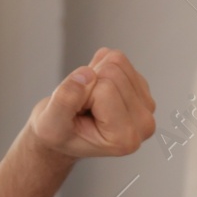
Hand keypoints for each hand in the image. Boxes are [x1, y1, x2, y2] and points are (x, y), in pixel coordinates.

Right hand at [27, 48, 156, 160]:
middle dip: (90, 82)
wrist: (65, 133)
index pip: (105, 89)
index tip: (78, 115)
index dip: (82, 95)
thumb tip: (85, 75)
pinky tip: (96, 93)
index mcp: (125, 138)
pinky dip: (100, 70)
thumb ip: (65, 101)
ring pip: (117, 60)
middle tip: (82, 106)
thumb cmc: (60, 135)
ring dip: (95, 75)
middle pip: (114, 71)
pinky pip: (118, 58)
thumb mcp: (51, 125)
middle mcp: (143, 124)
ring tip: (88, 100)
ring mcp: (146, 104)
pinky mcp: (141, 87)